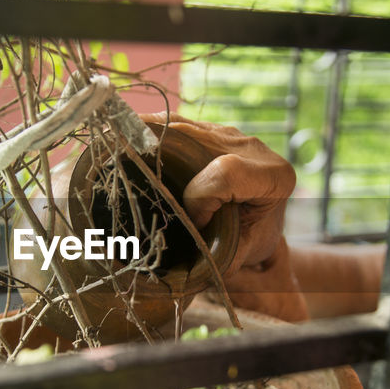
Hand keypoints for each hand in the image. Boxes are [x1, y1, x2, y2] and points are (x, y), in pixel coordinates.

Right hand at [142, 113, 306, 320]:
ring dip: (144, 140)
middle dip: (159, 160)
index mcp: (272, 175)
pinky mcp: (207, 130)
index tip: (196, 223)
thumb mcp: (245, 252)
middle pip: (195, 141)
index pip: (226, 173)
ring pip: (179, 127)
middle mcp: (251, 147)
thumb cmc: (255, 238)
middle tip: (131, 179)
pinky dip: (146, 134)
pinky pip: (172, 125)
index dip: (202, 198)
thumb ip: (223, 256)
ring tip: (116, 155)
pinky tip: (124, 144)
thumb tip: (183, 263)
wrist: (264, 222)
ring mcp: (227, 134)